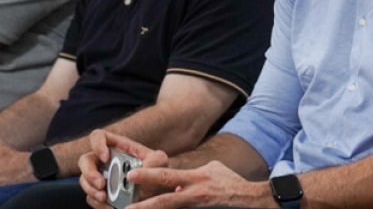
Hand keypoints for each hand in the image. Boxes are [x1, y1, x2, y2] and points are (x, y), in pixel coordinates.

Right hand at [80, 130, 169, 208]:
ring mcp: (100, 176)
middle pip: (85, 160)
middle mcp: (104, 160)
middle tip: (102, 184)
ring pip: (84, 180)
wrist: (155, 191)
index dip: (97, 144)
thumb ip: (154, 160)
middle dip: (90, 172)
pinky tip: (110, 206)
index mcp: (117, 147)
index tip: (105, 158)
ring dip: (91, 189)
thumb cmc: (156, 170)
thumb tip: (134, 172)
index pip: (98, 136)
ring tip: (104, 197)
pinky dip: (97, 203)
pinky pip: (90, 197)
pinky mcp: (100, 192)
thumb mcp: (160, 160)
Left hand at [123, 160, 270, 208]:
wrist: (246, 196)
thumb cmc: (229, 180)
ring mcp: (197, 205)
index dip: (150, 175)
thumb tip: (177, 182)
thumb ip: (192, 173)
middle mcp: (194, 193)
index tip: (132, 175)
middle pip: (165, 199)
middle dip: (144, 204)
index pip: (169, 176)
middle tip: (126, 208)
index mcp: (196, 177)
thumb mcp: (212, 168)